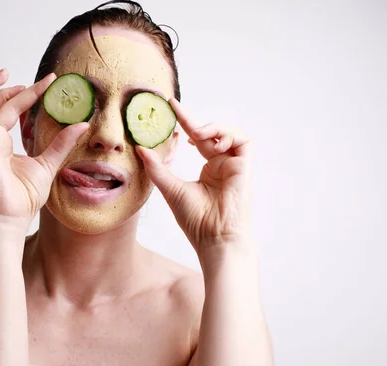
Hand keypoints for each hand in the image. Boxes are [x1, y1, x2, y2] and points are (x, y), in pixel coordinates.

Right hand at [0, 69, 88, 223]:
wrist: (12, 217)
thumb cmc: (23, 197)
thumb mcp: (49, 163)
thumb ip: (61, 143)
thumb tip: (82, 124)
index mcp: (3, 142)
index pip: (15, 110)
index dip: (29, 94)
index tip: (48, 82)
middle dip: (6, 87)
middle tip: (23, 77)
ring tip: (3, 74)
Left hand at [135, 98, 252, 257]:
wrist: (214, 238)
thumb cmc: (196, 220)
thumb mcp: (170, 189)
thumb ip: (157, 168)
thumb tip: (140, 148)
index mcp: (209, 169)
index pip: (196, 139)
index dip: (185, 122)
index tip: (169, 108)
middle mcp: (222, 164)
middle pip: (210, 132)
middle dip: (192, 119)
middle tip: (173, 106)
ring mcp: (235, 165)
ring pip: (229, 132)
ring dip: (211, 128)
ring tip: (194, 133)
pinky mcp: (246, 167)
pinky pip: (243, 141)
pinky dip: (228, 136)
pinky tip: (212, 143)